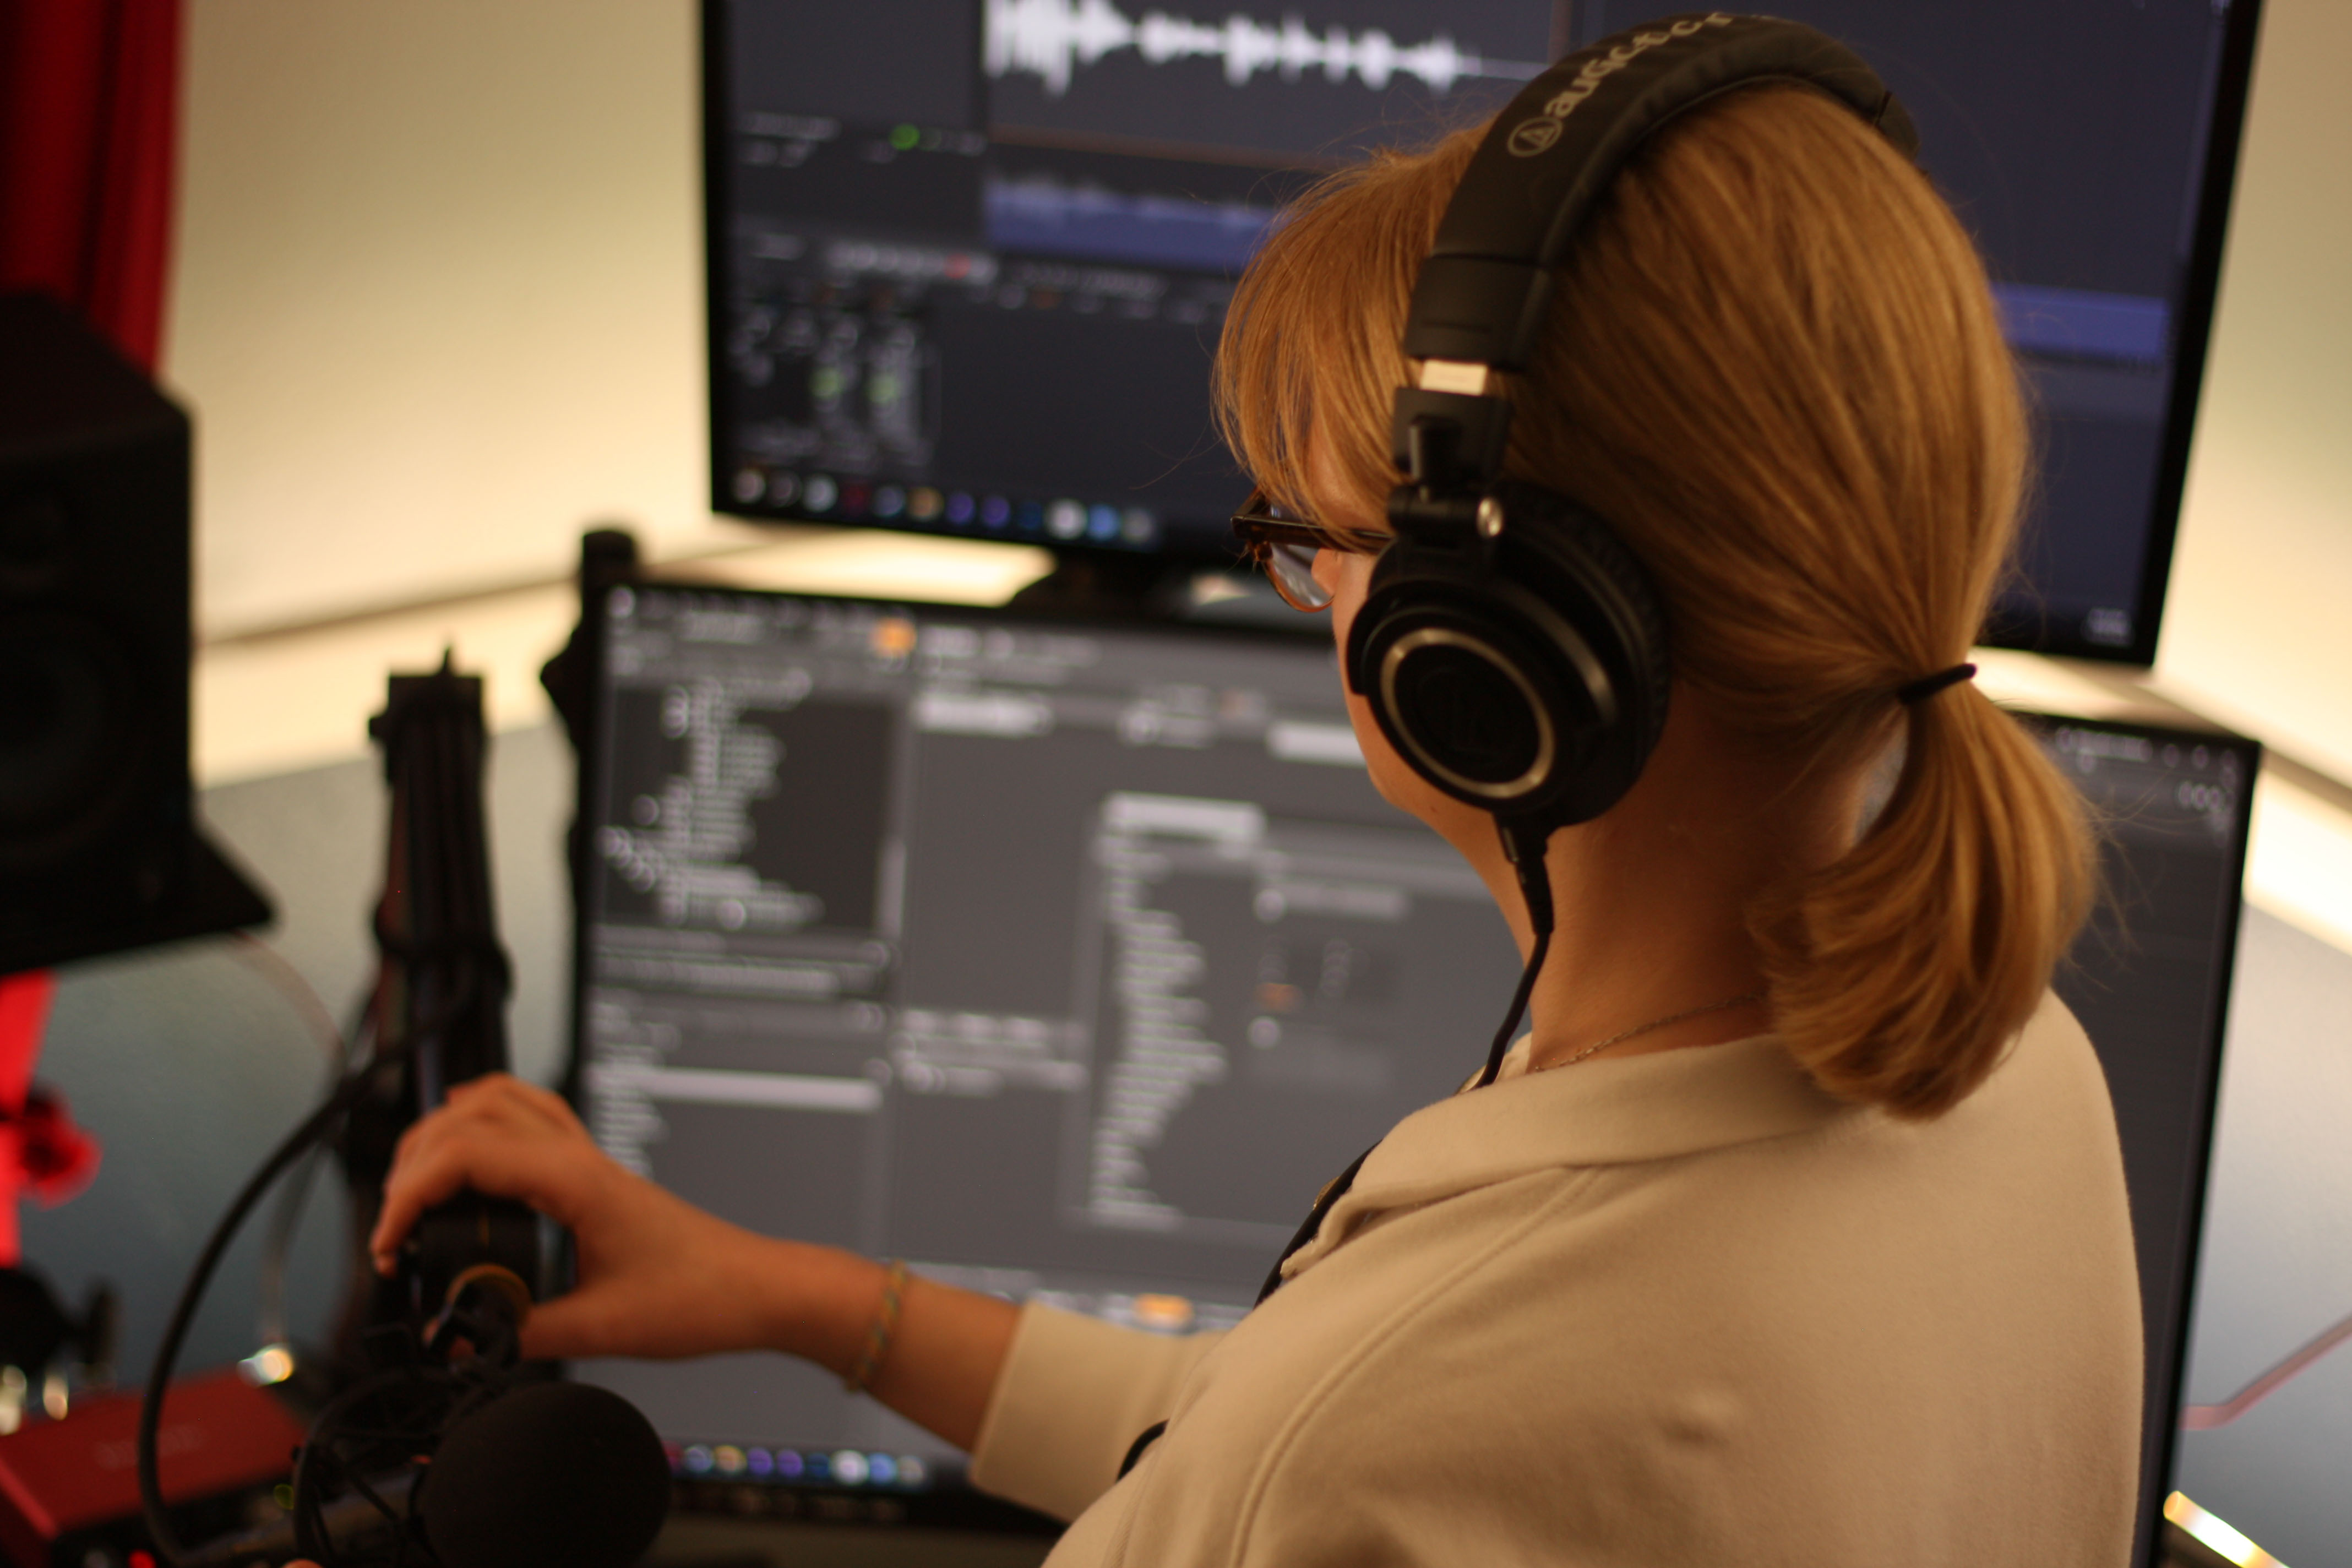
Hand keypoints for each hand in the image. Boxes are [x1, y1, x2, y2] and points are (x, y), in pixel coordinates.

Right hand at [373, 1074, 789, 1361]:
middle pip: (471, 1117)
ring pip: (500, 1103)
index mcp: (577, 1183)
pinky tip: (465, 1140)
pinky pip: (533, 1117)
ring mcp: (587, 1160)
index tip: (391, 1244)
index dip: (410, 1194)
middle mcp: (580, 1159)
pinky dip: (487, 1117)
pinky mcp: (593, 1175)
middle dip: (413, 1162)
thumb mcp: (600, 1331)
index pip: (467, 1155)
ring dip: (443, 1131)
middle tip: (393, 1225)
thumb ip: (521, 1334)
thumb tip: (459, 1340)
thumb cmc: (700, 1297)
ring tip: (410, 1184)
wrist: (756, 1289)